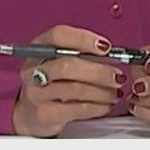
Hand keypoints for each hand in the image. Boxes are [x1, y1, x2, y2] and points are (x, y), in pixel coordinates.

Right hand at [10, 25, 126, 136]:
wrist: (31, 113)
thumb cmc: (54, 82)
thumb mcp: (62, 62)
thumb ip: (83, 55)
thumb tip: (114, 56)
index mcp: (39, 48)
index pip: (58, 35)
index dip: (84, 39)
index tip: (106, 47)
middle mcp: (32, 69)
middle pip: (67, 65)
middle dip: (98, 71)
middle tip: (118, 77)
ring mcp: (35, 93)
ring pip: (74, 89)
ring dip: (102, 91)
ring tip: (116, 93)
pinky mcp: (44, 114)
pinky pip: (76, 109)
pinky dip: (97, 107)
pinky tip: (106, 105)